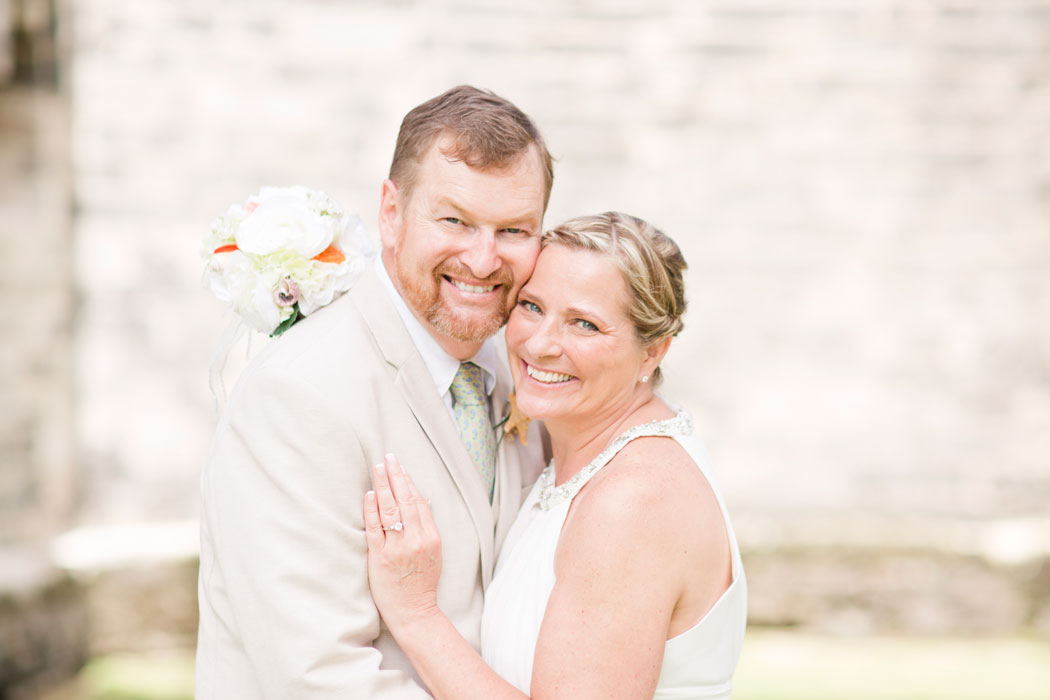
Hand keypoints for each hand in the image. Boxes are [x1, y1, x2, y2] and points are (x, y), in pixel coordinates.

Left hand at [363, 454, 442, 631]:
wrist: (414, 612)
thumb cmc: (422, 582)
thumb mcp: (434, 552)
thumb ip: (428, 527)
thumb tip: (422, 500)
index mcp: (431, 537)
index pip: (419, 501)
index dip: (409, 481)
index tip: (401, 466)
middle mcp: (416, 539)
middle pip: (405, 500)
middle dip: (396, 476)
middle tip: (388, 457)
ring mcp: (398, 548)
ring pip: (390, 510)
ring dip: (383, 486)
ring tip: (377, 469)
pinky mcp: (380, 558)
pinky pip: (375, 529)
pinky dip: (372, 510)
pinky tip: (369, 495)